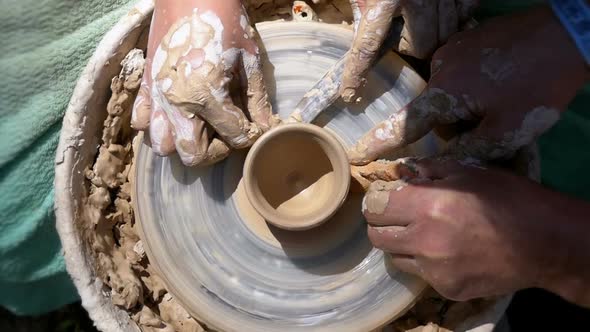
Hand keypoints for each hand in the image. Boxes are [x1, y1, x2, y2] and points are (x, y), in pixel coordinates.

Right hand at [131, 0, 278, 165]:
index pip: (235, 137)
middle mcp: (177, 102)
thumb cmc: (224, 19)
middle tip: (227, 133)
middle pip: (193, 156)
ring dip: (185, 143)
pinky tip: (176, 114)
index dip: (251, 136)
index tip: (256, 127)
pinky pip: (142, 123)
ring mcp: (158, 97)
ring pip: (164, 147)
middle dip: (216, 152)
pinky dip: (157, 126)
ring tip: (201, 126)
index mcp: (206, 93)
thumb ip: (257, 98)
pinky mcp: (146, 87)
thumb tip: (267, 127)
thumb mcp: (249, 58)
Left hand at [340, 0, 477, 101]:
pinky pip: (466, 11)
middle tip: (400, 38)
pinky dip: (457, 17)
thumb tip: (317, 1)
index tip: (350, 92)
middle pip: (420, 46)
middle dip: (410, 48)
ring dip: (432, 36)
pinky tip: (444, 13)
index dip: (357, 72)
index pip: (368, 46)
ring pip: (444, 34)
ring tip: (420, 25)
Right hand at [348, 6, 588, 164]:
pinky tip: (499, 85)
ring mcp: (453, 51)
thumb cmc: (536, 85)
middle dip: (453, 124)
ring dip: (465, 105)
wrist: (566, 35)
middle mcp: (439, 69)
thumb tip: (443, 164)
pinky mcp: (467, 41)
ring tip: (500, 103)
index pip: (404, 125)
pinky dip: (472, 86)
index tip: (358, 155)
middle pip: (434, 110)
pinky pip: (459, 73)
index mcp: (444, 93)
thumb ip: (470, 152)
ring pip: (448, 92)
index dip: (380, 144)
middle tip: (488, 125)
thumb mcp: (508, 131)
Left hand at [363, 157, 589, 304]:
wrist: (544, 243)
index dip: (375, 202)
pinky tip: (448, 253)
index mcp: (426, 205)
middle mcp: (423, 239)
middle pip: (376, 236)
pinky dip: (426, 264)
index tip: (383, 199)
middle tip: (396, 218)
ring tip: (424, 235)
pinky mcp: (446, 289)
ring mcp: (434, 269)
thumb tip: (402, 171)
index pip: (374, 208)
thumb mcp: (469, 172)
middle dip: (381, 225)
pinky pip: (421, 274)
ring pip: (395, 257)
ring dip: (402, 245)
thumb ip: (429, 171)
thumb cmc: (509, 198)